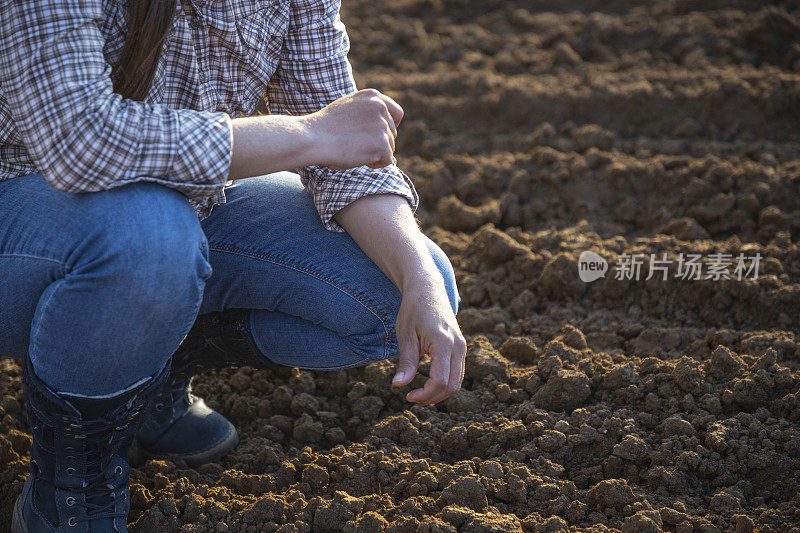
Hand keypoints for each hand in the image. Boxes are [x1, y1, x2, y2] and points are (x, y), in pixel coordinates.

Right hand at [304, 88, 402, 169]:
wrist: (312, 138)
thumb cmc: (325, 128)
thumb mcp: (348, 109)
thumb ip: (366, 112)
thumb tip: (381, 127)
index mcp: (372, 96)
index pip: (396, 113)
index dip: (391, 127)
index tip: (380, 136)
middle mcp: (380, 106)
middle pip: (392, 133)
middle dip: (379, 142)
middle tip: (356, 145)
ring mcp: (382, 124)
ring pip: (390, 147)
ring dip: (375, 153)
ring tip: (353, 150)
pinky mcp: (382, 143)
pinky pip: (388, 160)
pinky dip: (376, 164)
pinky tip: (359, 158)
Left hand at [392, 276, 466, 404]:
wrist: (428, 288)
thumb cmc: (413, 309)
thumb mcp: (405, 336)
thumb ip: (406, 362)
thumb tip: (398, 385)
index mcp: (443, 342)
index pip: (440, 381)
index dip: (424, 394)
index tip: (408, 396)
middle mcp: (458, 346)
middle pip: (452, 385)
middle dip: (432, 397)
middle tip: (412, 398)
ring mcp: (462, 346)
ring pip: (458, 382)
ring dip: (440, 393)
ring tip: (420, 395)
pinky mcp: (461, 346)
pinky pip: (458, 372)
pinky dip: (446, 383)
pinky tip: (430, 386)